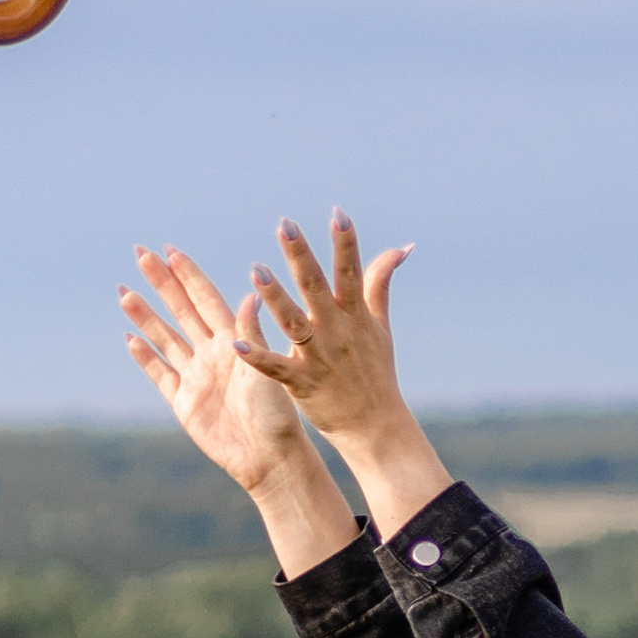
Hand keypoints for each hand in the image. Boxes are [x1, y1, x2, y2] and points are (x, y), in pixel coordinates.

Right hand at [121, 248, 317, 494]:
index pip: (206, 300)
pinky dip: (145, 356)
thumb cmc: (276, 415)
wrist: (268, 458)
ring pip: (165, 338)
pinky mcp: (183, 403)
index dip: (188, 275)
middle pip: (180, 311)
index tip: (170, 250)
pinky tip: (130, 338)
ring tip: (124, 292)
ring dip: (145, 316)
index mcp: (234, 343)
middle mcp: (212, 354)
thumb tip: (252, 292)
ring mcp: (196, 377)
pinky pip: (160, 374)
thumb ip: (252, 333)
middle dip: (161, 283)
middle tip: (140, 254)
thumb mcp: (266, 369)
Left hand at [237, 212, 412, 453]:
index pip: (350, 273)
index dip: (345, 244)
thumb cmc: (374, 371)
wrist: (374, 425)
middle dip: (300, 256)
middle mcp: (336, 331)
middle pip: (316, 288)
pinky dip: (258, 356)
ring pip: (294, 323)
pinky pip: (276, 368)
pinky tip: (237, 343)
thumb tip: (400, 247)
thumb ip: (380, 283)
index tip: (338, 213)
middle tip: (285, 225)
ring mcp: (319, 357)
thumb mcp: (379, 325)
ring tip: (256, 271)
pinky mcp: (302, 383)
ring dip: (275, 298)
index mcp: (353, 316)